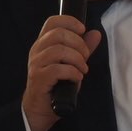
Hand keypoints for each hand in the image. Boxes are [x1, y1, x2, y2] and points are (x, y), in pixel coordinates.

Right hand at [22, 14, 100, 130]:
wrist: (41, 109)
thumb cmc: (56, 85)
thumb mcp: (72, 63)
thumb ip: (83, 48)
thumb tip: (95, 33)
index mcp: (43, 43)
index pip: (52, 21)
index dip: (70, 22)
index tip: (82, 30)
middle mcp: (37, 50)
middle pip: (58, 34)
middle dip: (79, 44)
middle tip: (85, 57)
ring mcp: (36, 64)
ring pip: (59, 50)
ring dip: (77, 59)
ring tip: (82, 69)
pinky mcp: (39, 78)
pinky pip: (58, 69)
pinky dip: (73, 72)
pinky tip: (77, 78)